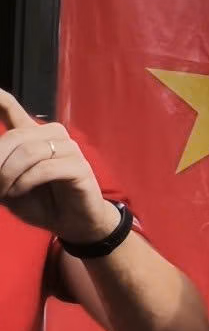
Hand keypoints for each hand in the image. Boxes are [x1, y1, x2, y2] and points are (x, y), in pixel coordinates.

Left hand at [0, 90, 118, 245]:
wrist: (72, 223)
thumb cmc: (40, 202)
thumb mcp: (8, 184)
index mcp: (31, 135)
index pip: (11, 107)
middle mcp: (51, 135)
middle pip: (15, 137)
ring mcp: (68, 149)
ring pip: (29, 152)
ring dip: (9, 175)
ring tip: (6, 192)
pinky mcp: (79, 166)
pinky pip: (45, 168)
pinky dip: (26, 182)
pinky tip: (20, 191)